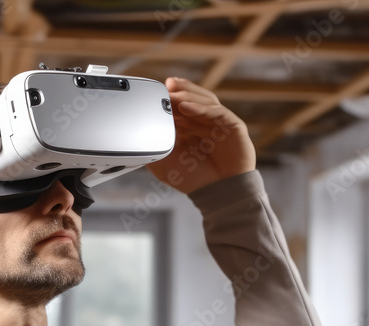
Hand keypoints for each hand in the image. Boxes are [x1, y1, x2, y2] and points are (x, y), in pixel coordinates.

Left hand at [145, 77, 255, 193]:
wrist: (219, 193)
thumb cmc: (195, 179)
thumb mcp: (164, 165)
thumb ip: (151, 150)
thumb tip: (135, 137)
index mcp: (187, 127)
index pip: (177, 105)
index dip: (167, 96)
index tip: (154, 91)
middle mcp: (203, 122)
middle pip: (191, 97)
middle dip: (176, 92)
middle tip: (163, 89)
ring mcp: (218, 122)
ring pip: (204, 100)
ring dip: (187, 95)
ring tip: (173, 95)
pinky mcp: (233, 125)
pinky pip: (217, 111)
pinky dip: (201, 107)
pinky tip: (186, 107)